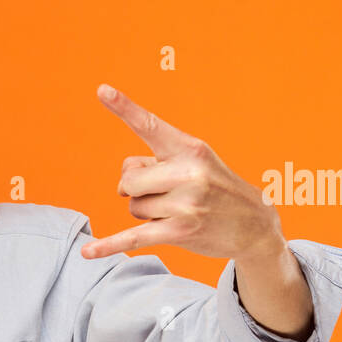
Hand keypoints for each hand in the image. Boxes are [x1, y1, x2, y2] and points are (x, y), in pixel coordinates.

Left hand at [81, 84, 285, 262]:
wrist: (254, 224)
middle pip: (128, 180)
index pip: (149, 126)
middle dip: (137, 189)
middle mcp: (188, 173)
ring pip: (133, 208)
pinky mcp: (179, 232)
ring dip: (147, 213)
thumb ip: (153, 165)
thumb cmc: (215, 188)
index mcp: (189, 148)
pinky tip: (87, 252)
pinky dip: (108, 246)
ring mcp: (185, 204)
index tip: (101, 90)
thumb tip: (121, 187)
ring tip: (177, 211)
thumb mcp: (193, 164)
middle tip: (165, 193)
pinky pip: (132, 238)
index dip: (124, 107)